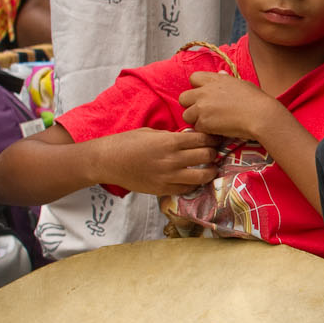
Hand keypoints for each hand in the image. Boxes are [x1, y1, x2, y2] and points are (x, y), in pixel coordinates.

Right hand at [96, 127, 220, 196]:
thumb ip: (172, 136)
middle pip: (206, 156)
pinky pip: (187, 189)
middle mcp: (172, 160)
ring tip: (210, 167)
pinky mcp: (163, 190)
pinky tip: (193, 178)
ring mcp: (168, 177)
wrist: (107, 161)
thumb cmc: (127, 143)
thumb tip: (190, 138)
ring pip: (202, 176)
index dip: (212, 137)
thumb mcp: (151, 132)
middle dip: (214, 152)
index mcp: (169, 142)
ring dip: (210, 171)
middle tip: (215, 151)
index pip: (202, 139)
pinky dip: (194, 183)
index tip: (215, 137)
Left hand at [179, 71, 284, 141]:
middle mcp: (205, 91)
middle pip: (184, 97)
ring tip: (212, 123)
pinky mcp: (204, 122)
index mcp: (215, 79)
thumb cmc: (257, 100)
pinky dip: (205, 130)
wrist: (261, 116)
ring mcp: (202, 107)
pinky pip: (197, 127)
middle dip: (191, 105)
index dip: (197, 88)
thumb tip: (220, 73)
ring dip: (196, 120)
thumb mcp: (242, 84)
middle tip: (204, 112)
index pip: (193, 78)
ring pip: (186, 115)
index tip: (205, 96)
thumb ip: (226, 79)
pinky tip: (217, 130)